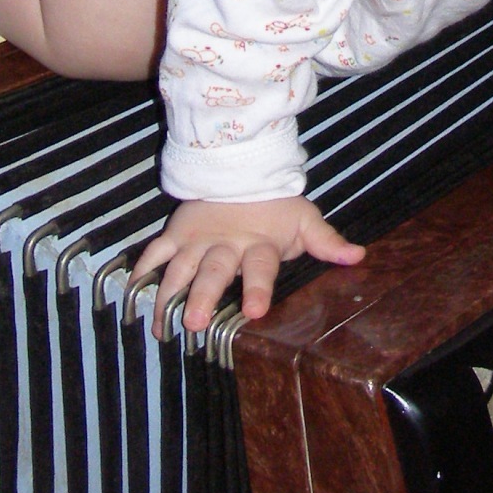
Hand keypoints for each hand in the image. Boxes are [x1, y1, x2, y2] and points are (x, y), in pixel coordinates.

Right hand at [129, 195, 365, 332]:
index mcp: (259, 245)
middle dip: (203, 297)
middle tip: (194, 323)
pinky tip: (132, 296)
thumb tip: (359, 256)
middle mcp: (225, 245)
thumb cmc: (274, 204)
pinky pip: (155, 254)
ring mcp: (197, 240)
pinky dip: (142, 272)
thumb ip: (327, 241)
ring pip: (180, 268)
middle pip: (214, 272)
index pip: (261, 268)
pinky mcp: (176, 234)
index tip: (256, 312)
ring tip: (162, 325)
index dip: (259, 289)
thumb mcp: (304, 219)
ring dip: (169, 295)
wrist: (238, 166)